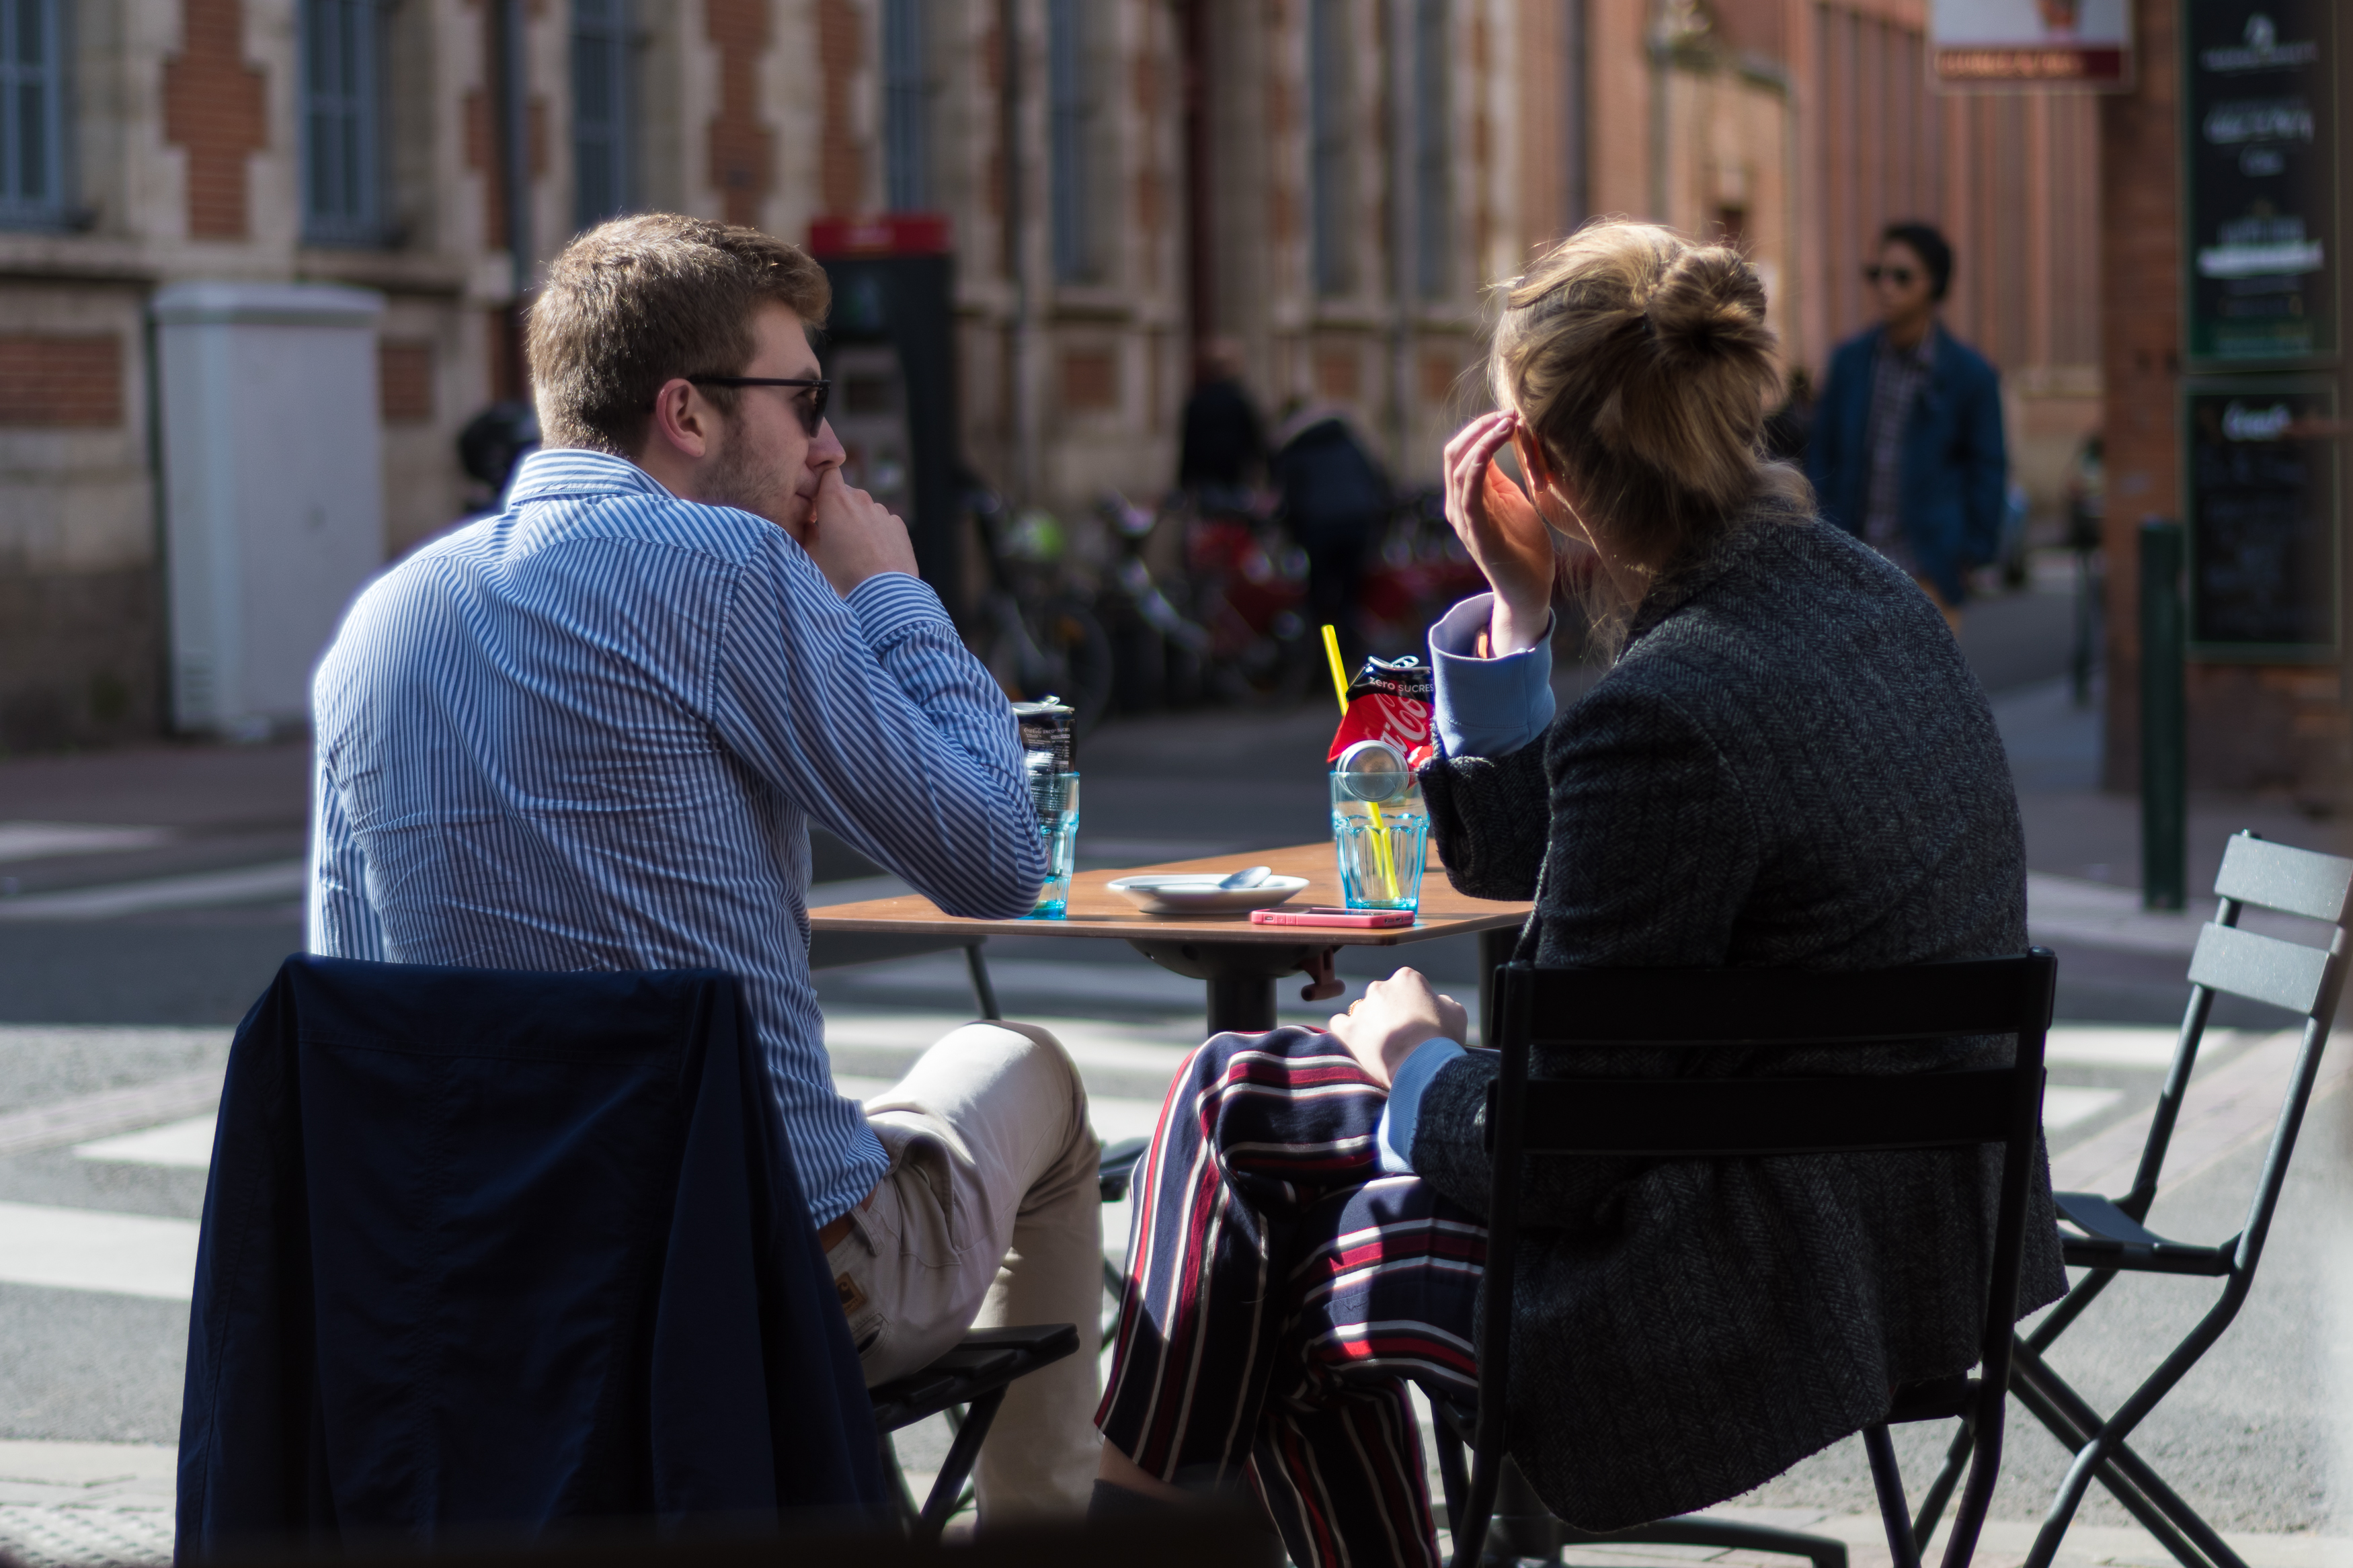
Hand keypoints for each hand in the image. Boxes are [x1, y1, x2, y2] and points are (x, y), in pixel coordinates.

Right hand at [800, 468, 918, 595]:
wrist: (882, 594)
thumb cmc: (842, 575)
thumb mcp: (813, 555)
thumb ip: (807, 532)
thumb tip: (809, 525)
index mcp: (835, 499)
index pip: (828, 472)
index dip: (823, 484)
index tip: (818, 501)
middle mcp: (861, 499)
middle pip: (846, 494)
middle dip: (839, 508)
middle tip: (833, 535)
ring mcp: (882, 512)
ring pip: (866, 509)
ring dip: (859, 522)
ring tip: (856, 551)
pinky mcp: (899, 526)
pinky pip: (883, 523)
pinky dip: (878, 533)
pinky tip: (874, 555)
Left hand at [1326, 967, 1469, 1088]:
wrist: (1421, 1065)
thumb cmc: (1442, 1039)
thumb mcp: (1457, 1013)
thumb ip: (1443, 1001)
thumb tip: (1437, 1001)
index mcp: (1407, 978)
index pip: (1407, 985)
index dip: (1414, 1003)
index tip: (1419, 1020)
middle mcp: (1380, 987)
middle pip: (1383, 996)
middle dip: (1390, 1011)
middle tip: (1402, 1034)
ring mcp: (1361, 1008)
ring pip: (1363, 1010)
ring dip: (1371, 1022)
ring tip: (1384, 1044)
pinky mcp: (1347, 1029)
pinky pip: (1339, 1023)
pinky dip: (1346, 1030)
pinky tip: (1356, 1041)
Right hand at [1442, 412, 1555, 653]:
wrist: (1530, 588)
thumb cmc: (1524, 545)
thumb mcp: (1511, 500)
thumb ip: (1499, 477)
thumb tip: (1497, 441)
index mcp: (1466, 497)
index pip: (1460, 451)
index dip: (1480, 427)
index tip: (1510, 413)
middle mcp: (1458, 506)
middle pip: (1453, 454)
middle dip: (1479, 427)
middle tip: (1509, 413)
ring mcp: (1464, 520)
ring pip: (1459, 468)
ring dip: (1482, 440)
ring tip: (1509, 423)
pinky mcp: (1476, 533)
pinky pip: (1469, 493)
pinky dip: (1478, 465)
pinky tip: (1492, 447)